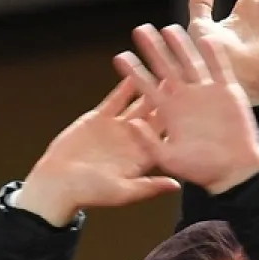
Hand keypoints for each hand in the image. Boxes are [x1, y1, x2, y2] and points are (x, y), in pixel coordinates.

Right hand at [17, 78, 179, 226]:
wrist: (56, 183)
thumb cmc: (88, 193)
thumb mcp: (121, 192)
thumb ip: (148, 187)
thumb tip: (177, 186)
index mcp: (143, 157)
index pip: (169, 136)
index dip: (186, 122)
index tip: (203, 108)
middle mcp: (133, 140)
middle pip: (159, 115)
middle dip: (175, 97)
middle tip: (191, 79)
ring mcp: (117, 128)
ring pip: (140, 102)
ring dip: (152, 85)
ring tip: (167, 67)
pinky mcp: (99, 119)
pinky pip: (116, 99)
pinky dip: (126, 85)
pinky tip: (136, 69)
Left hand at [115, 25, 258, 194]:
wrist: (234, 171)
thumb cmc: (200, 169)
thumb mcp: (169, 159)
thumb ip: (149, 143)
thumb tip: (132, 125)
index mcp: (168, 113)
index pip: (148, 87)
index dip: (134, 72)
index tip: (120, 56)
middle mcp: (185, 99)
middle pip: (166, 69)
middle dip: (154, 50)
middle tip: (139, 30)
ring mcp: (206, 94)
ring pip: (190, 64)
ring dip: (181, 46)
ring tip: (169, 28)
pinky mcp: (227, 92)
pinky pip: (219, 69)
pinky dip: (214, 55)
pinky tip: (205, 39)